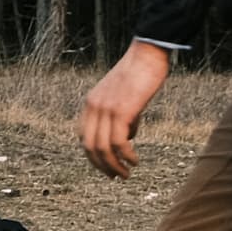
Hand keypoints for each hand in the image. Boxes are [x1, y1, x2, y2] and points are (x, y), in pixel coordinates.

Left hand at [79, 41, 173, 178]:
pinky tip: (135, 161)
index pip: (83, 138)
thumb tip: (128, 136)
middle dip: (102, 166)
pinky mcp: (121, 111)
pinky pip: (119, 142)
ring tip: (126, 174)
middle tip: (117, 177)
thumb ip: (123, 116)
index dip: (93, 156)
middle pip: (89, 147)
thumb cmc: (140, 74)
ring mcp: (106, 109)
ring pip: (103, 148)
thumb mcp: (124, 97)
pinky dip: (126, 156)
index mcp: (90, 103)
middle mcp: (93, 107)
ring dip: (115, 166)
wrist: (147, 54)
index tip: (106, 167)